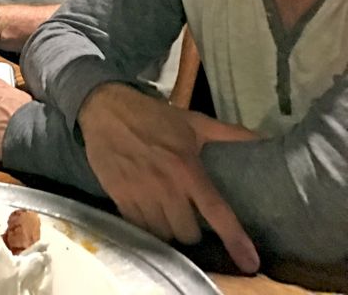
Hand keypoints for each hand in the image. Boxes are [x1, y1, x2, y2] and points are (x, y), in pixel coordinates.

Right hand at [78, 84, 259, 272]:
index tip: (249, 262)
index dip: (235, 239)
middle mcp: (166, 187)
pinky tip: (149, 213)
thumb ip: (229, 133)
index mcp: (188, 169)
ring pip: (163, 234)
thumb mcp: (193, 122)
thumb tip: (265, 139)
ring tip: (170, 216)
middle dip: (193, 230)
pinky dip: (147, 225)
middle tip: (191, 217)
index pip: (217, 212)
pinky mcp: (119, 197)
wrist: (105, 109)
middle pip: (188, 233)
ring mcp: (140, 194)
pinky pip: (138, 227)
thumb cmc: (152, 116)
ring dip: (170, 229)